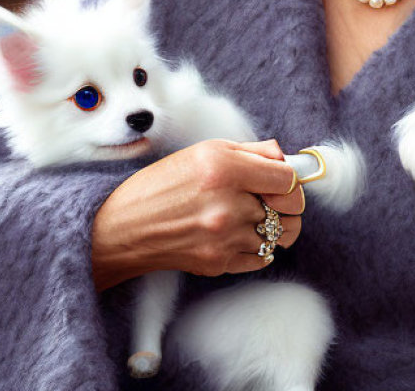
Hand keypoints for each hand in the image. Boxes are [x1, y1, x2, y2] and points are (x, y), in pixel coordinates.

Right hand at [91, 139, 303, 290]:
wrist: (123, 227)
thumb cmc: (161, 184)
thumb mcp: (204, 151)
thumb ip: (251, 152)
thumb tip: (285, 158)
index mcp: (224, 168)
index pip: (289, 180)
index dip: (290, 180)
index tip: (281, 182)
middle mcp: (227, 204)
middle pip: (291, 210)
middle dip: (287, 205)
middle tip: (273, 200)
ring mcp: (224, 237)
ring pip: (280, 235)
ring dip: (274, 227)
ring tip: (255, 218)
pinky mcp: (219, 262)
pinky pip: (262, 257)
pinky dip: (258, 247)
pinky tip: (239, 235)